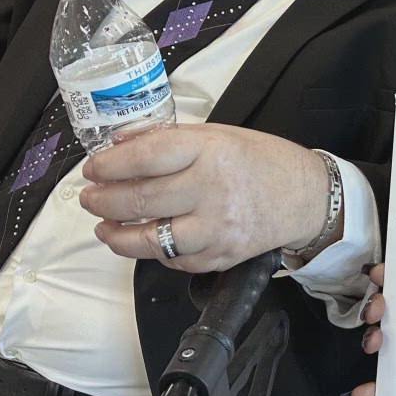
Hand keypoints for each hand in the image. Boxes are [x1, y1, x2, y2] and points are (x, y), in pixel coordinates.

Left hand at [79, 123, 328, 272]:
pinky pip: (174, 261)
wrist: (306, 196)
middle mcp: (213, 190)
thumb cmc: (259, 160)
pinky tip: (146, 239)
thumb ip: (168, 139)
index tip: (92, 169)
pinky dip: (154, 252)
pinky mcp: (221, 257)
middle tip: (89, 198)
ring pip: (150, 240)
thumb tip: (118, 144)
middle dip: (103, 200)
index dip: (110, 165)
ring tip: (104, 227)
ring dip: (117, 236)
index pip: (146, 157)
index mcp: (211, 150)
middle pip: (141, 199)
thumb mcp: (217, 135)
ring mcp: (217, 228)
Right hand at [346, 265, 395, 395]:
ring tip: (375, 347)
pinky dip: (374, 390)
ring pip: (384, 340)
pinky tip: (365, 395)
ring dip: (371, 339)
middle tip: (379, 312)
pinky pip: (388, 384)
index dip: (394, 272)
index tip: (380, 272)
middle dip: (377, 304)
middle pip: (392, 306)